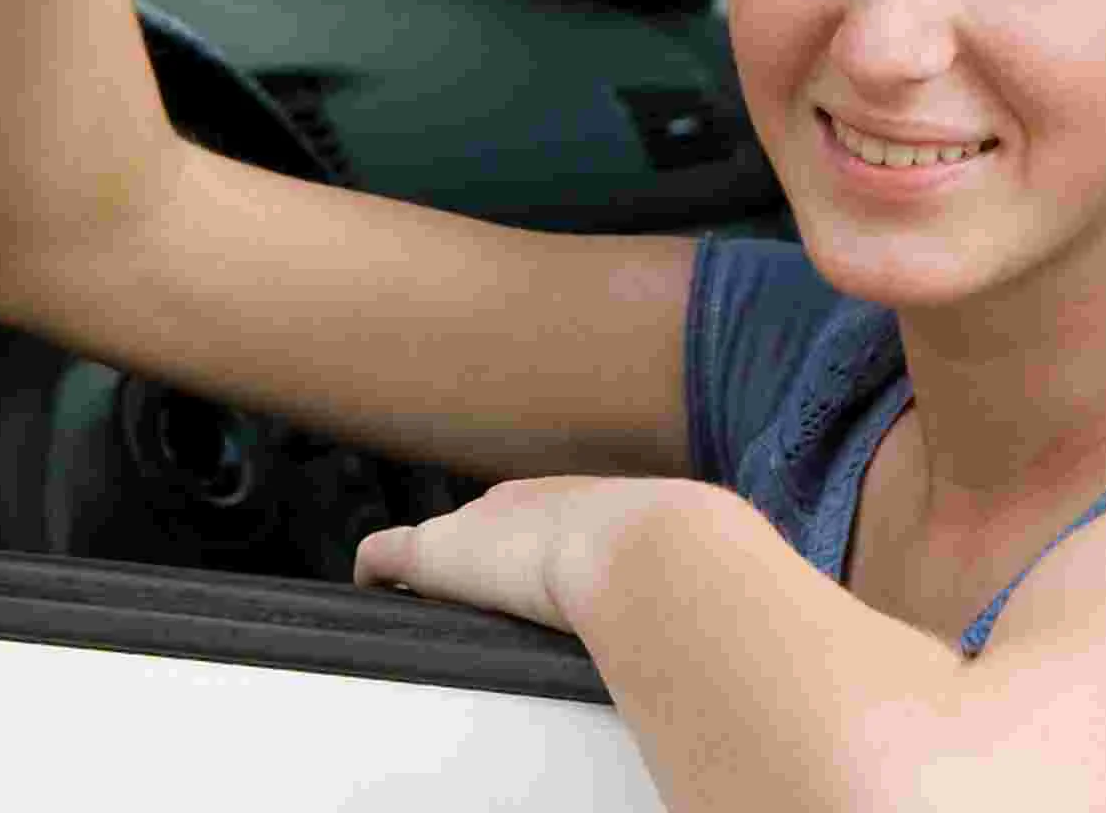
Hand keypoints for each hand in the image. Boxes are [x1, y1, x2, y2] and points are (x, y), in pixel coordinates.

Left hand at [353, 475, 705, 635]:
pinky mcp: (436, 554)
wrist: (648, 555)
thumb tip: (731, 601)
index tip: (528, 578)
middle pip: (482, 526)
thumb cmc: (676, 564)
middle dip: (479, 559)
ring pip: (435, 543)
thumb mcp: (686, 560)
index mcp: (573, 503)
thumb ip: (689, 573)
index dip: (528, 551)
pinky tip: (375, 593)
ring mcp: (475, 527)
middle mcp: (520, 504)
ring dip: (430, 573)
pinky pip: (385, 557)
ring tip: (422, 602)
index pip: (536, 519)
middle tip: (481, 600)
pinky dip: (377, 574)